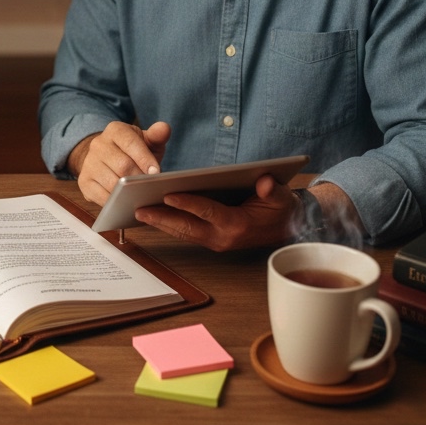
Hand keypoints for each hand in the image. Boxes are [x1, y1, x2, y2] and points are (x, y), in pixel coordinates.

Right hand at [69, 121, 170, 206]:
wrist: (108, 158)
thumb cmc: (133, 151)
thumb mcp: (146, 141)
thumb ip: (157, 136)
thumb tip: (164, 128)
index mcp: (115, 130)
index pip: (131, 143)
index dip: (145, 159)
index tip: (156, 173)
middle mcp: (98, 144)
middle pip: (122, 165)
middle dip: (139, 179)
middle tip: (151, 188)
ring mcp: (89, 163)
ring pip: (111, 182)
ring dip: (128, 193)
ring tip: (141, 196)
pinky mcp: (84, 181)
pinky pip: (101, 196)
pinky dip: (116, 202)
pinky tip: (127, 202)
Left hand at [134, 174, 297, 251]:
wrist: (287, 229)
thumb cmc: (281, 209)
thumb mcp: (283, 197)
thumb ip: (274, 190)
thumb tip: (265, 183)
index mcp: (238, 225)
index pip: (208, 212)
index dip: (188, 203)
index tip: (167, 194)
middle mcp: (223, 237)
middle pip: (187, 227)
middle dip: (162, 218)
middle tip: (138, 209)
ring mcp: (215, 241)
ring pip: (182, 232)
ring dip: (160, 223)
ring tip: (138, 212)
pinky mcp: (211, 240)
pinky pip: (186, 233)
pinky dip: (168, 225)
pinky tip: (152, 216)